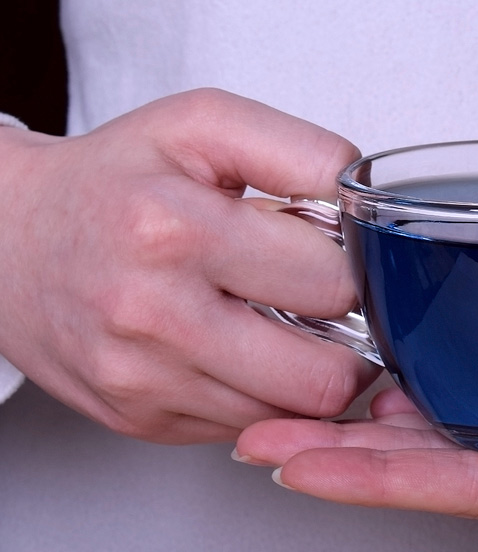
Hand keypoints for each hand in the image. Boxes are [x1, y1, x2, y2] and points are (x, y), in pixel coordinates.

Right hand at [0, 89, 379, 443]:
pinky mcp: (138, 420)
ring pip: (291, 415)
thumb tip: (367, 206)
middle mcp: (154, 317)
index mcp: (177, 231)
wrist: (8, 235)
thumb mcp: (206, 124)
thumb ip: (301, 153)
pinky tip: (240, 344)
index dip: (354, 267)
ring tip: (283, 319)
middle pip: (325, 376)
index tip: (338, 251)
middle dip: (347, 336)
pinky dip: (261, 392)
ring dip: (309, 371)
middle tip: (326, 299)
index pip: (332, 283)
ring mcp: (143, 381)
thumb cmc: (115, 176)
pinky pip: (246, 426)